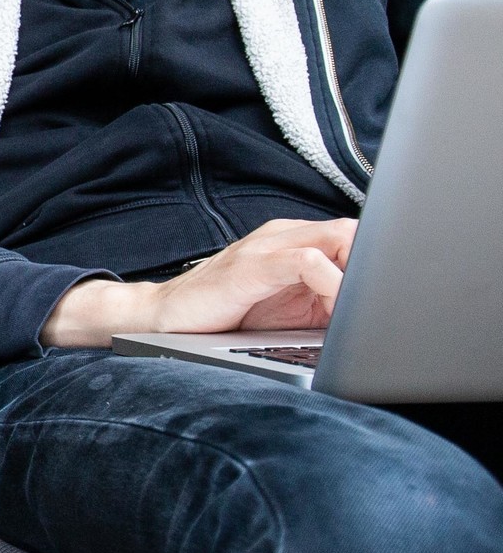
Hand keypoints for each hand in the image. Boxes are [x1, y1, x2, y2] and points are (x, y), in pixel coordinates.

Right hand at [40, 217, 357, 349]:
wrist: (162, 321)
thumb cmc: (223, 320)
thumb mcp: (287, 312)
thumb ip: (326, 303)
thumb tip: (373, 320)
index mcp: (295, 244)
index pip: (355, 238)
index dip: (380, 264)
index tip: (390, 300)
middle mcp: (283, 237)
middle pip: (355, 231)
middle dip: (378, 266)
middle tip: (382, 304)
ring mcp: (266, 247)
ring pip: (339, 237)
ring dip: (361, 273)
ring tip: (364, 309)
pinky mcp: (252, 265)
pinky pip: (307, 261)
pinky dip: (332, 281)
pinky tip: (334, 307)